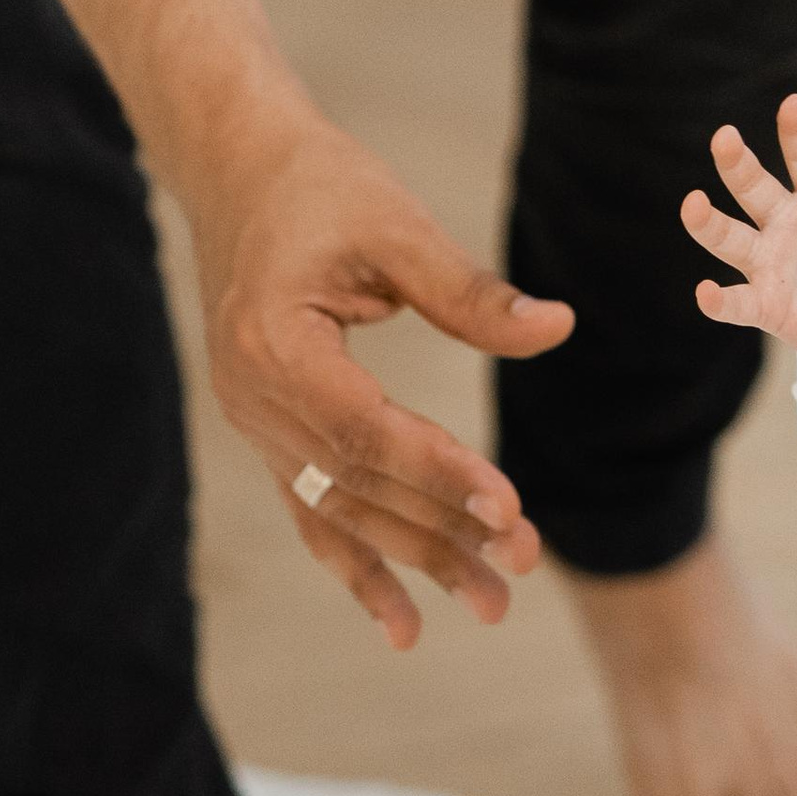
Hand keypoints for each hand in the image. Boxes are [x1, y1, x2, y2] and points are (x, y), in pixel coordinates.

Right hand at [191, 116, 573, 650]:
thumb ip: (471, 291)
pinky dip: (358, 566)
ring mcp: (252, 422)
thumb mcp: (398, 226)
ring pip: (339, 509)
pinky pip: (313, 509)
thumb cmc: (322, 188)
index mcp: (274, 345)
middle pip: (356, 486)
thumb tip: (557, 327)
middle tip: (522, 568)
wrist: (239, 172)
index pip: (366, 432)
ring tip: (491, 604)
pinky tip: (405, 623)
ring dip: (414, 560)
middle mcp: (252, 397)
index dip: (438, 474)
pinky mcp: (267, 430)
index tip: (508, 508)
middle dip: (440, 533)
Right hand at [682, 94, 796, 437]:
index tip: (792, 104)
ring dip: (710, 223)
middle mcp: (786, 222)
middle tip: (724, 137)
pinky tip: (706, 293)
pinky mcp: (768, 306)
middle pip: (754, 189)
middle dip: (738, 165)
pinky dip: (719, 301)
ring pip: (732, 238)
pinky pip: (738, 303)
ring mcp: (771, 263)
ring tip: (694, 204)